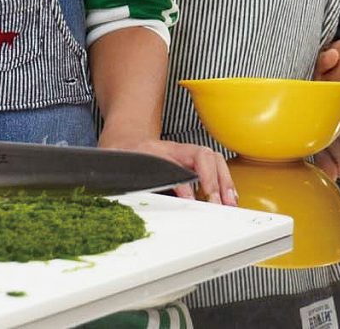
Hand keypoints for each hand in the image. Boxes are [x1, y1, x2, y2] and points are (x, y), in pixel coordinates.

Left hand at [99, 132, 236, 205]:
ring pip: (213, 159)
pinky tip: (227, 196)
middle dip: (212, 179)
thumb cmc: (119, 151)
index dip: (182, 181)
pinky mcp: (191, 162)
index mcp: (152, 149)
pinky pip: (214, 166)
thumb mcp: (111, 160)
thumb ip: (116, 175)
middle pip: (202, 155)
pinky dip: (224, 181)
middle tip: (216, 202)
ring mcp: (184, 154)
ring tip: (229, 202)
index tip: (189, 198)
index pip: (173, 162)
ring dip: (224, 180)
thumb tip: (121, 188)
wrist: (125, 137)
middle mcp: (173, 149)